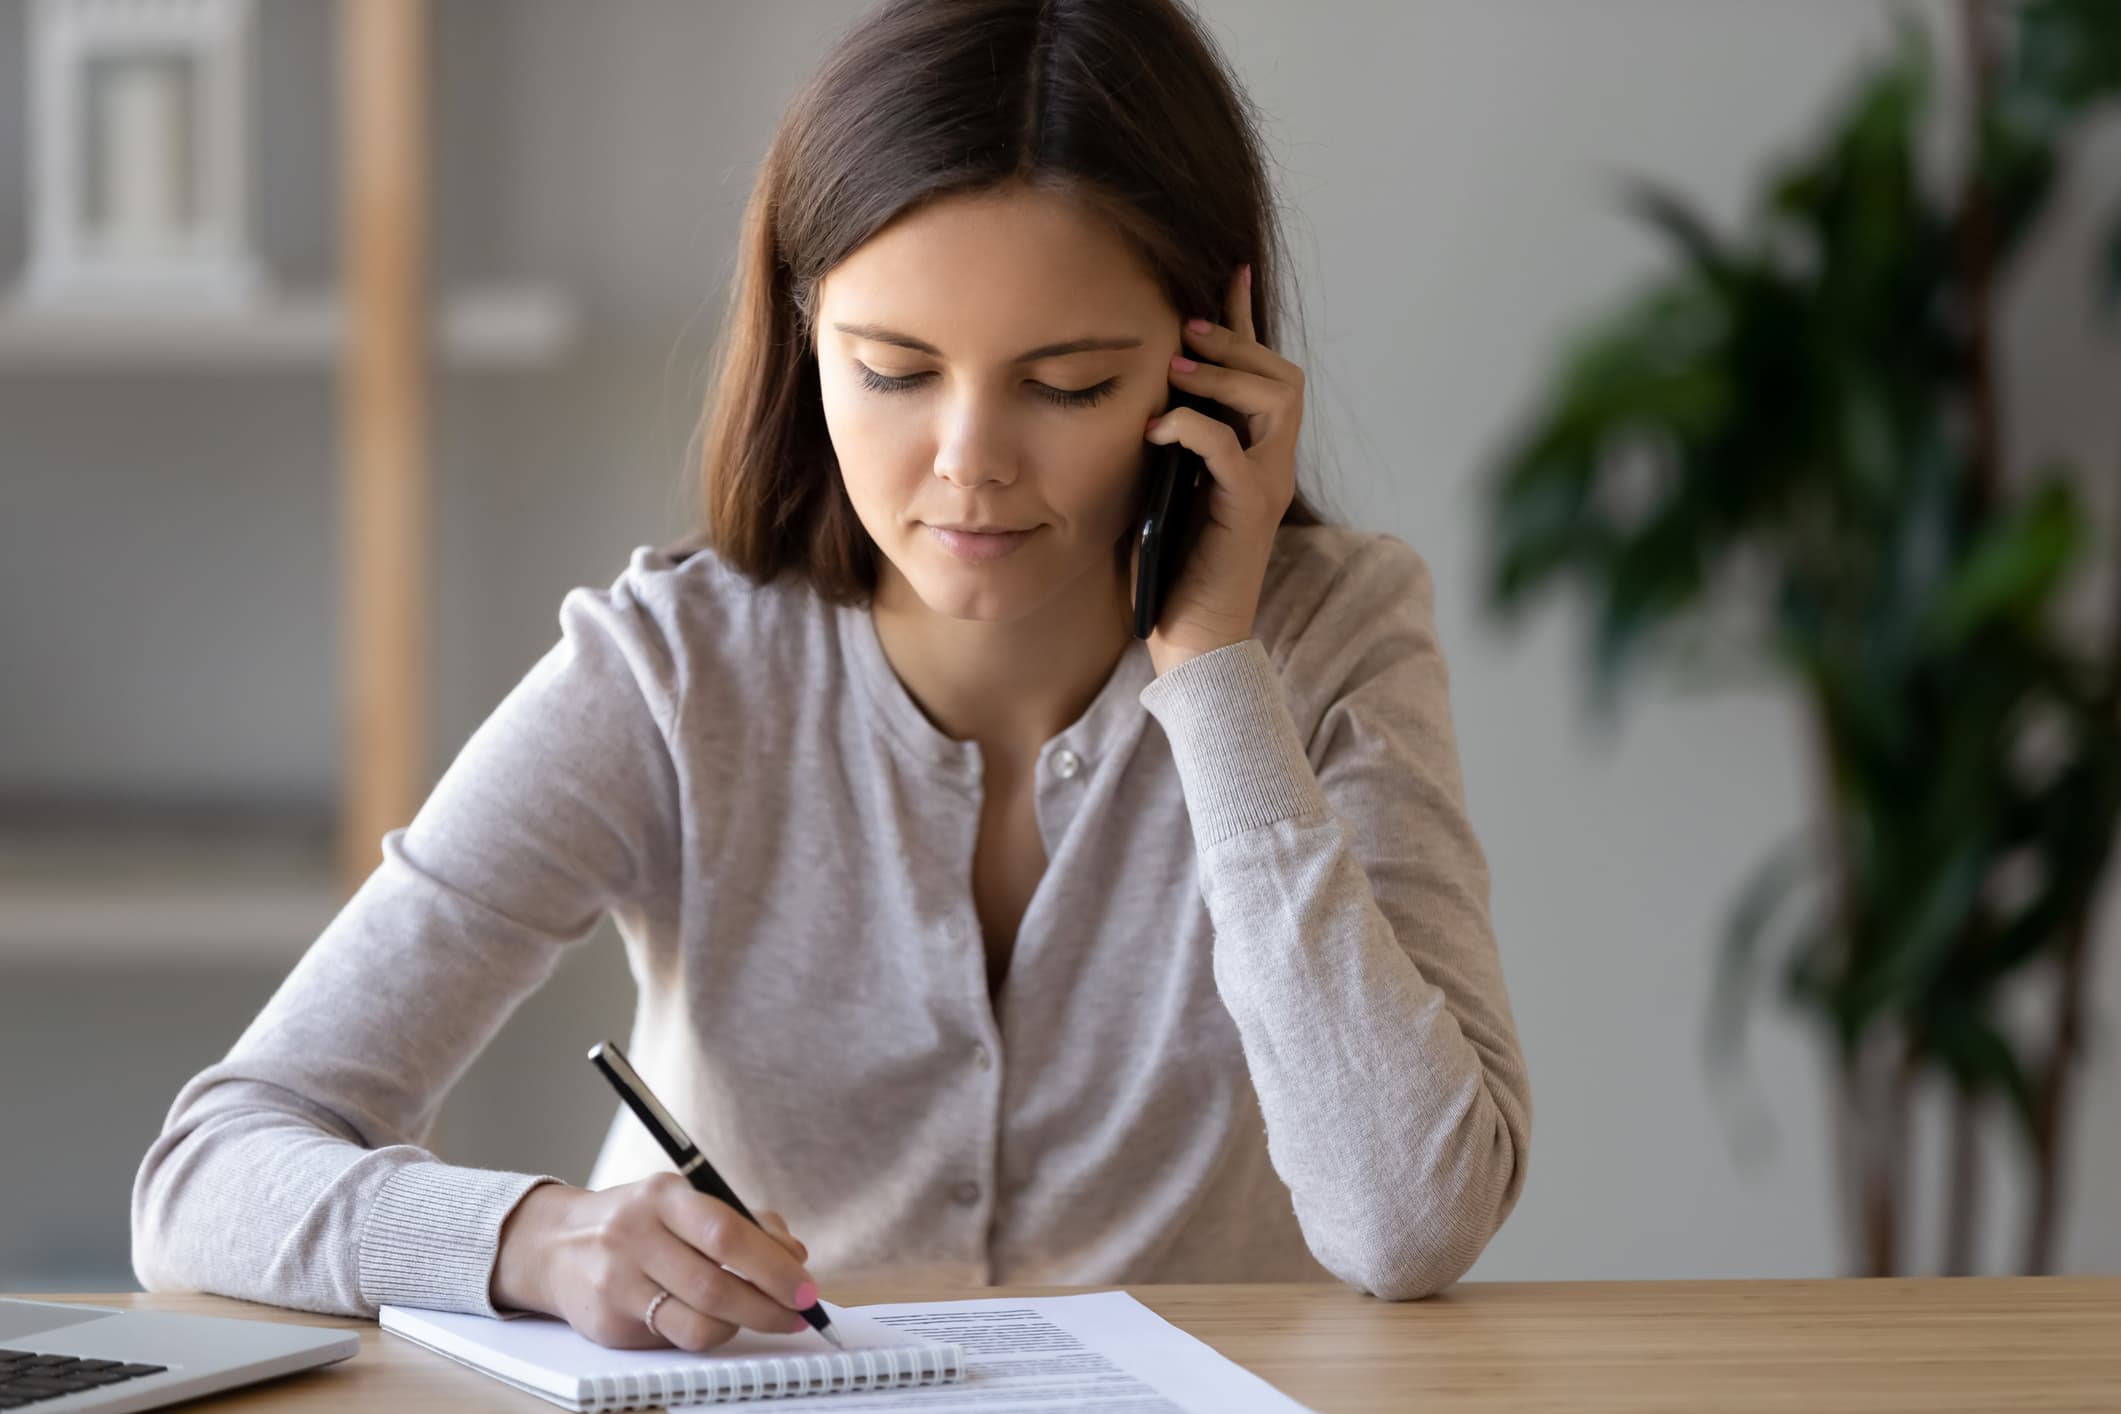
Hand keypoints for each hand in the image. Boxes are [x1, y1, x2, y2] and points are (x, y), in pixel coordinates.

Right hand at [491, 1176, 815, 1351]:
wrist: (556, 1245)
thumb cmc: (638, 1221)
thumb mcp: (684, 1201)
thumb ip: (744, 1222)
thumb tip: (796, 1255)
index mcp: (663, 1197)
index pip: (726, 1234)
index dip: (774, 1266)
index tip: (806, 1286)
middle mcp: (635, 1237)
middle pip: (716, 1287)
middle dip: (769, 1306)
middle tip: (799, 1313)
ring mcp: (618, 1284)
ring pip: (697, 1324)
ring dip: (742, 1326)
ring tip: (760, 1317)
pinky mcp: (609, 1325)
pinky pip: (674, 1340)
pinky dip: (706, 1334)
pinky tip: (716, 1321)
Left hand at [1137, 262, 1304, 673]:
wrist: (1193, 639)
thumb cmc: (1171, 569)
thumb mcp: (1159, 486)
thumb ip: (1160, 442)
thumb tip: (1130, 393)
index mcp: (1252, 452)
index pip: (1261, 371)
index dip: (1246, 319)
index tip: (1227, 272)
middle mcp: (1270, 462)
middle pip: (1282, 373)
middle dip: (1235, 342)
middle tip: (1187, 333)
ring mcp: (1266, 485)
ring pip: (1275, 398)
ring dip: (1222, 375)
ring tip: (1175, 372)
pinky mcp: (1248, 512)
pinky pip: (1232, 450)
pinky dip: (1196, 428)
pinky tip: (1159, 429)